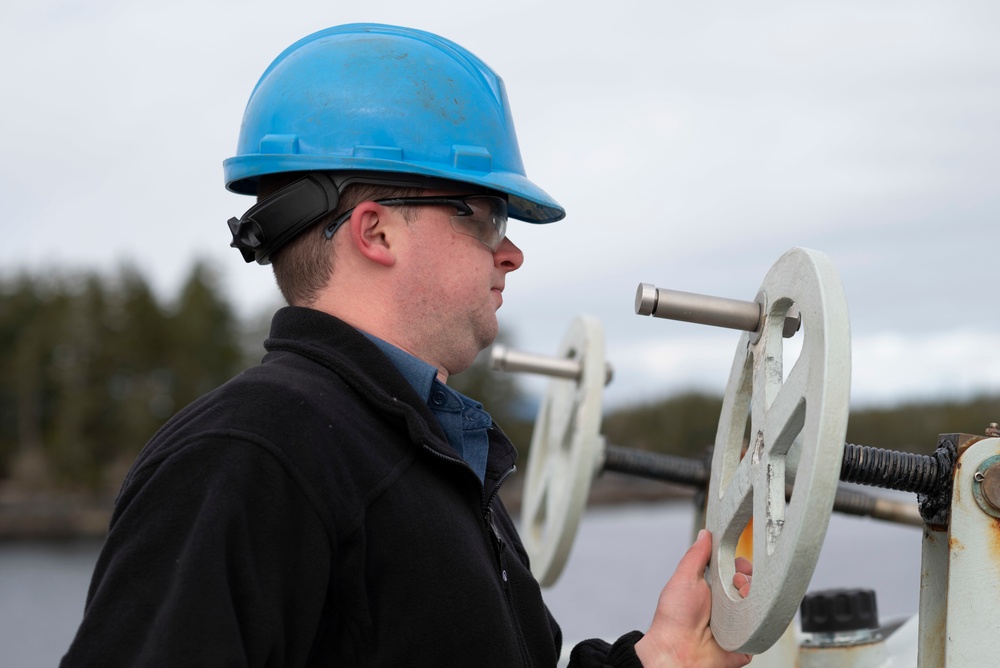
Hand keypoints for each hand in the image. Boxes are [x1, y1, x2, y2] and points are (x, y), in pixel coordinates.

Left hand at [633, 529, 752, 667]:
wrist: (677, 653)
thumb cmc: (674, 620)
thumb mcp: (684, 579)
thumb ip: (696, 556)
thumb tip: (704, 535)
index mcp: (711, 589)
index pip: (734, 570)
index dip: (740, 564)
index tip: (740, 563)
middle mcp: (725, 605)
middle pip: (750, 585)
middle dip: (749, 580)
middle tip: (739, 582)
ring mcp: (736, 623)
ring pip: (758, 604)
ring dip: (754, 598)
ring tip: (741, 598)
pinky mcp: (746, 640)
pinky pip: (762, 628)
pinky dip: (759, 621)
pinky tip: (749, 616)